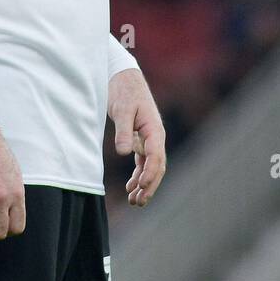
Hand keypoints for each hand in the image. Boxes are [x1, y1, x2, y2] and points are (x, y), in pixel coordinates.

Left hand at [108, 68, 165, 207]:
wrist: (123, 79)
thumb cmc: (124, 92)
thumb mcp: (121, 110)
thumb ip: (123, 131)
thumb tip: (124, 153)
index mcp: (155, 130)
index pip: (156, 156)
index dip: (150, 173)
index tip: (141, 187)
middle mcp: (155, 137)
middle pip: (158, 167)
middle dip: (150, 186)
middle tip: (138, 202)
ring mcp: (150, 139)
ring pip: (152, 167)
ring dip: (145, 184)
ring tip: (134, 201)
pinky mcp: (141, 139)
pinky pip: (144, 162)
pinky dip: (139, 175)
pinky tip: (130, 187)